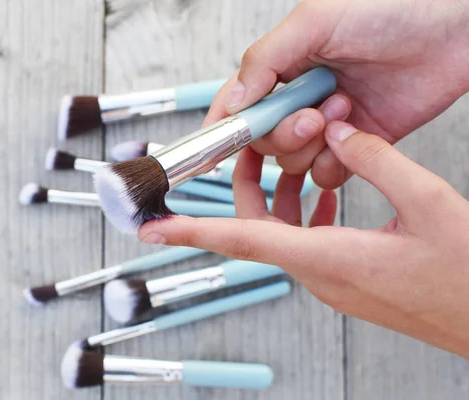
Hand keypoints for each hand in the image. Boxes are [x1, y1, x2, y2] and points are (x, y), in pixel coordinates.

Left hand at [139, 121, 468, 357]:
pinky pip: (306, 243)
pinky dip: (303, 214)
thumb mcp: (427, 203)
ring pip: (280, 235)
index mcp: (330, 259)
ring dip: (279, 197)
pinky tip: (324, 192)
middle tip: (249, 152)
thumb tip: (336, 134)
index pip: (242, 240)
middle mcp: (320, 275)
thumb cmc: (464, 276)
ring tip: (295, 160)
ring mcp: (331, 282)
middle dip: (244, 188)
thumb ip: (375, 161)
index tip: (152, 228)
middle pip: (256, 230)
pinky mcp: (345, 280)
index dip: (191, 232)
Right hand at [205, 0, 468, 188]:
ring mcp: (328, 124)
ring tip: (344, 108)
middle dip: (282, 135)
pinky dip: (333, 163)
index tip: (213, 147)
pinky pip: (326, 174)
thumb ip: (265, 60)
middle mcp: (300, 98)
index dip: (224, 126)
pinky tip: (352, 135)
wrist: (454, 30)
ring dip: (313, 145)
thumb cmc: (392, 8)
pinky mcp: (357, 144)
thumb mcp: (315, 22)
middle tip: (311, 116)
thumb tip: (233, 102)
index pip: (238, 103)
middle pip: (263, 140)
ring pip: (292, 161)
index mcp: (283, 66)